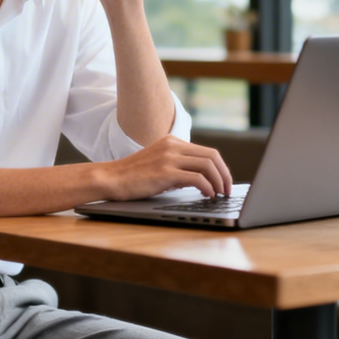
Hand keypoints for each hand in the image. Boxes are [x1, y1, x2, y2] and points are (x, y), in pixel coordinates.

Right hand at [101, 136, 232, 199]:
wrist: (110, 178)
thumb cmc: (133, 176)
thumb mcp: (158, 164)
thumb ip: (178, 166)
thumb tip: (201, 179)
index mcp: (172, 142)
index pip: (207, 151)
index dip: (221, 168)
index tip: (224, 182)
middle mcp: (173, 146)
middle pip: (212, 156)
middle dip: (225, 174)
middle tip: (227, 190)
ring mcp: (169, 158)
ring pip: (207, 166)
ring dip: (219, 182)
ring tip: (219, 195)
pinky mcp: (165, 172)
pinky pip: (197, 178)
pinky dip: (208, 188)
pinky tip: (207, 195)